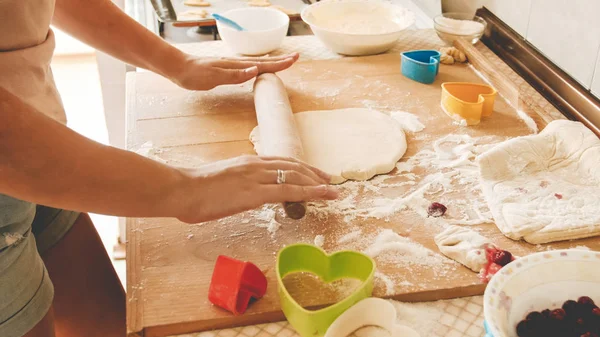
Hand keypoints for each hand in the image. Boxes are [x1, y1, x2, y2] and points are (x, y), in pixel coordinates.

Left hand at [170, 53, 299, 90]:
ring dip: (272, 63)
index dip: (279, 64)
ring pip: (257, 64)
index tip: (293, 61)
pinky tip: (259, 68)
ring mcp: (232, 65)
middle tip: (296, 58)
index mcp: (236, 65)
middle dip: (280, 61)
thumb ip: (235, 76)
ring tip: (284, 62)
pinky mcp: (227, 69)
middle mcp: (236, 63)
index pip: (262, 65)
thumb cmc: (194, 74)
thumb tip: (255, 71)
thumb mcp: (213, 77)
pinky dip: (259, 68)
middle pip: (263, 62)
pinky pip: (249, 68)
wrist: (177, 68)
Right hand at [175, 155, 337, 222]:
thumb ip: (239, 185)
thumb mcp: (223, 182)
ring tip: (333, 190)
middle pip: (293, 166)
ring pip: (295, 176)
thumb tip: (249, 194)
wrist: (181, 189)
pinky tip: (322, 195)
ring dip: (317, 183)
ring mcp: (256, 177)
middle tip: (330, 181)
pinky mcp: (254, 193)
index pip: (282, 160)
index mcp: (248, 162)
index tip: (316, 174)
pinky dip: (309, 192)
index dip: (302, 167)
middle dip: (314, 174)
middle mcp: (256, 165)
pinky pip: (288, 190)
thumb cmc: (195, 189)